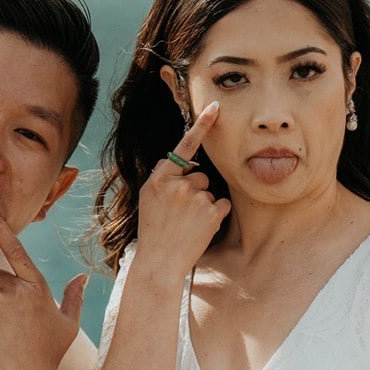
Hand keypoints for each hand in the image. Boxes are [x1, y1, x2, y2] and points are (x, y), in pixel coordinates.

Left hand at [0, 213, 85, 369]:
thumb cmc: (50, 352)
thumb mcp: (68, 324)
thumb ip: (74, 297)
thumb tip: (82, 277)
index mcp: (38, 288)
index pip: (18, 253)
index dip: (2, 232)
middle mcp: (16, 290)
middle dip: (1, 290)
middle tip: (13, 317)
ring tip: (6, 332)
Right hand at [133, 101, 229, 281]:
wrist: (159, 262)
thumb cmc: (153, 230)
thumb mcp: (148, 199)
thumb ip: (162, 179)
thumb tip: (177, 164)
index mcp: (160, 179)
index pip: (183, 146)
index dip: (202, 125)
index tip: (215, 107)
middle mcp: (178, 184)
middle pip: (201, 175)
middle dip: (196, 190)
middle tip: (181, 213)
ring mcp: (195, 198)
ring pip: (210, 191)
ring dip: (204, 205)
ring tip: (188, 224)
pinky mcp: (211, 212)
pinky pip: (222, 204)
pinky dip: (215, 215)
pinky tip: (201, 228)